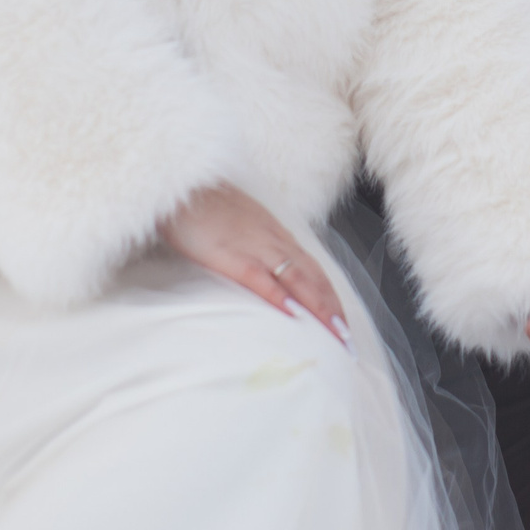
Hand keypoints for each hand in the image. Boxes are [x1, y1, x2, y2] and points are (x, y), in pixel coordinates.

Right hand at [157, 183, 348, 344]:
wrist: (181, 187)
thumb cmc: (208, 209)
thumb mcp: (243, 227)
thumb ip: (259, 247)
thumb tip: (272, 274)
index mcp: (277, 235)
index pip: (315, 270)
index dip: (331, 298)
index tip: (344, 324)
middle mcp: (274, 240)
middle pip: (313, 278)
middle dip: (333, 310)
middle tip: (348, 342)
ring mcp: (254, 246)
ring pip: (297, 279)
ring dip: (319, 308)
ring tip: (334, 336)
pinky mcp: (230, 254)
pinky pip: (260, 277)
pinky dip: (279, 296)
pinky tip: (293, 315)